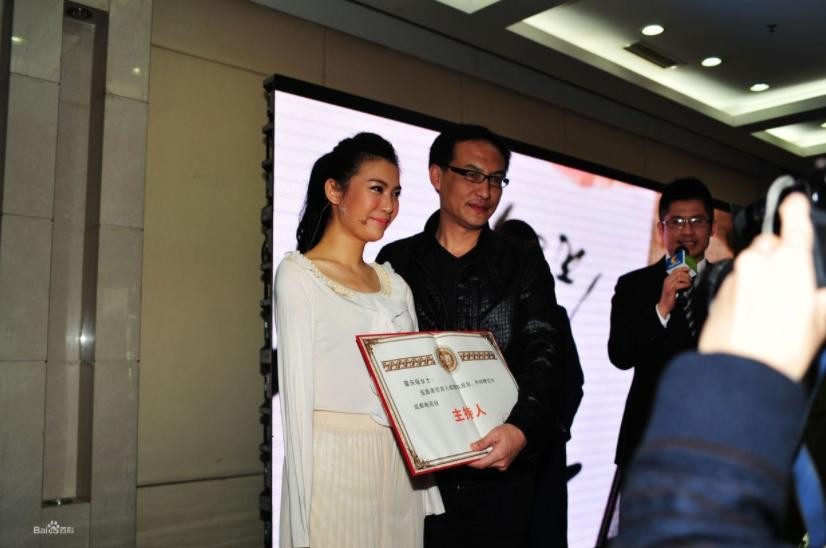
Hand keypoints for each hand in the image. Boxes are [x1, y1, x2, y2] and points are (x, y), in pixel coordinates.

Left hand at [467, 424, 526, 470]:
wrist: (521, 433)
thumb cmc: (511, 432)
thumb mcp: (494, 434)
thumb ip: (483, 442)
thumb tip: (473, 447)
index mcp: (499, 455)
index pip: (481, 464)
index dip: (472, 463)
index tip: (465, 460)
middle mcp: (502, 463)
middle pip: (484, 465)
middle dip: (476, 459)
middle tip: (470, 453)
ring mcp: (504, 464)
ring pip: (488, 464)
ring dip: (482, 459)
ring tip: (479, 450)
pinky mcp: (504, 464)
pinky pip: (493, 464)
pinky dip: (488, 459)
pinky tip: (486, 452)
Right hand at [657, 268, 692, 315]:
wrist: (664, 305)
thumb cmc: (669, 298)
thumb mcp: (673, 288)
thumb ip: (678, 283)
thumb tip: (687, 278)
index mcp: (667, 279)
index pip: (675, 270)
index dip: (683, 269)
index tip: (688, 269)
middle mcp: (667, 281)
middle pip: (678, 273)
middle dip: (686, 274)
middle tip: (690, 278)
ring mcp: (668, 285)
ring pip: (679, 277)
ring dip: (686, 279)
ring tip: (689, 283)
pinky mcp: (671, 289)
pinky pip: (680, 284)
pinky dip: (685, 284)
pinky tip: (687, 286)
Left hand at [699, 194, 825, 380]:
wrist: (739, 370)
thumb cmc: (783, 349)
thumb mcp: (820, 322)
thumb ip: (823, 299)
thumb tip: (822, 293)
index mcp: (790, 262)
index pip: (793, 221)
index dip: (795, 208)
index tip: (794, 200)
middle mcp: (759, 262)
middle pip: (770, 245)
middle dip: (778, 256)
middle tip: (788, 286)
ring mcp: (736, 274)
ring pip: (750, 263)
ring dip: (760, 274)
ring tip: (770, 307)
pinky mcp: (719, 289)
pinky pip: (735, 279)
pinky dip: (745, 288)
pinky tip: (752, 313)